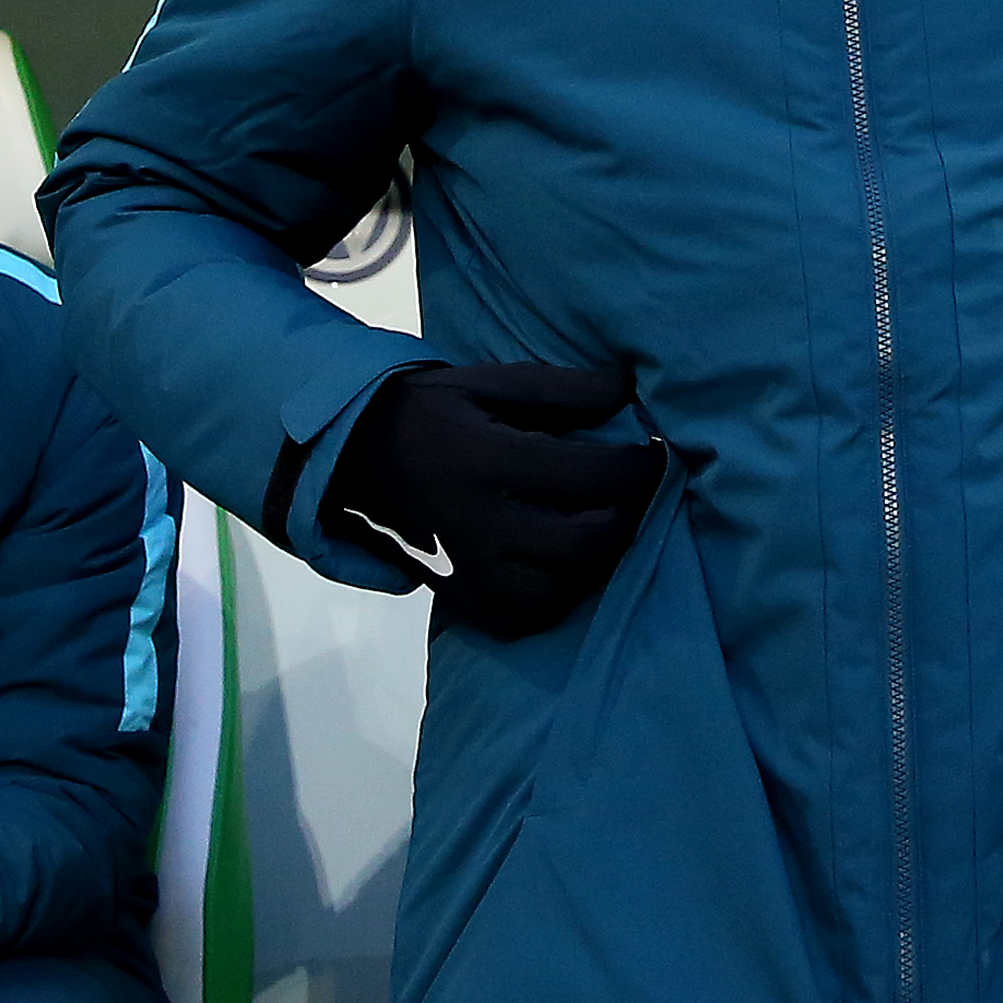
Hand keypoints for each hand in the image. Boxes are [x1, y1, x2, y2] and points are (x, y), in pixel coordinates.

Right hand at [325, 365, 663, 637]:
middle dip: (626, 517)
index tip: (654, 454)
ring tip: (595, 526)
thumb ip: (561, 390)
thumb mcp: (487, 383)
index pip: (591, 475)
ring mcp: (467, 571)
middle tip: (632, 495)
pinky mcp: (459, 600)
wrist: (349, 458)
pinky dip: (553, 597)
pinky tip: (556, 563)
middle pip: (585, 543)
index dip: (640, 467)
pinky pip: (524, 619)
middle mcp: (479, 524)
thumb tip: (629, 391)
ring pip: (560, 589)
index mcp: (488, 462)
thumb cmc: (429, 412)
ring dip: (592, 561)